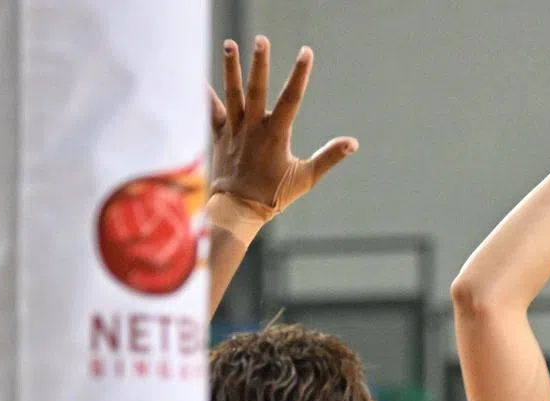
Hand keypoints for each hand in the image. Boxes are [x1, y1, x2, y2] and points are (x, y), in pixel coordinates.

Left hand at [208, 36, 357, 220]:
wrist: (237, 210)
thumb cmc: (273, 196)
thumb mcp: (306, 178)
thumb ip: (329, 157)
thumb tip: (352, 143)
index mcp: (276, 134)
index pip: (291, 98)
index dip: (300, 74)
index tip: (306, 52)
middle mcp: (253, 127)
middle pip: (256, 89)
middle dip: (260, 63)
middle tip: (261, 40)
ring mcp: (234, 130)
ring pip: (232, 93)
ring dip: (231, 68)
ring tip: (230, 43)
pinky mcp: (219, 135)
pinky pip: (210, 110)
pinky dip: (203, 93)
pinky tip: (197, 75)